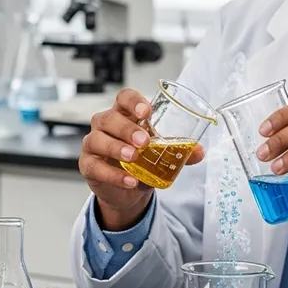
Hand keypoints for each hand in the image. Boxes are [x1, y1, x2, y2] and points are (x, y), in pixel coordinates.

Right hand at [79, 88, 204, 229]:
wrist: (127, 190)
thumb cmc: (140, 161)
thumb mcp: (160, 153)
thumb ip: (178, 150)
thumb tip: (198, 150)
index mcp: (124, 115)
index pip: (123, 98)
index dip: (133, 101)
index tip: (146, 111)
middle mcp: (105, 125)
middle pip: (109, 118)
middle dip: (126, 128)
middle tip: (144, 141)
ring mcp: (93, 144)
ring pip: (97, 139)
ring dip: (116, 148)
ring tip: (133, 158)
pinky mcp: (88, 166)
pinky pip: (95, 167)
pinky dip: (113, 175)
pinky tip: (129, 181)